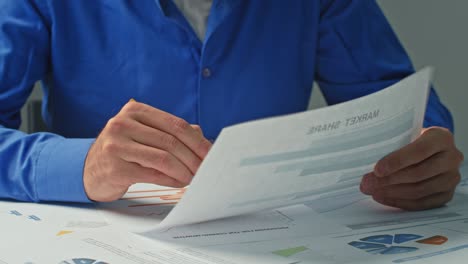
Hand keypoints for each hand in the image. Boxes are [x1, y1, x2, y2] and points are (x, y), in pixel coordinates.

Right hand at [83, 101, 211, 201]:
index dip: (197, 140)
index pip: (175, 124)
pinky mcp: (115, 167)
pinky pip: (153, 174)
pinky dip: (171, 180)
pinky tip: (179, 182)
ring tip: (194, 177)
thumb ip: (170, 132)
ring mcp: (117, 145)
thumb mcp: (143, 134)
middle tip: (206, 169)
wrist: (88, 170)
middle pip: (171, 141)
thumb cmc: (123, 150)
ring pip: (164, 158)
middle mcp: (123, 123)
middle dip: (194, 158)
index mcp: (135, 110)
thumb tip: (203, 139)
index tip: (211, 153)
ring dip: (184, 170)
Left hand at [360, 127, 463, 210]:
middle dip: (388, 181)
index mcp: (441, 137)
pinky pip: (423, 203)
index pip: (419, 151)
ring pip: (420, 190)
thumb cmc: (410, 140)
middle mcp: (452, 157)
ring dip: (392, 193)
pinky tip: (384, 198)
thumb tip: (362, 161)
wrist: (427, 150)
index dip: (396, 161)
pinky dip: (401, 202)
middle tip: (367, 184)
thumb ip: (390, 144)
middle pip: (418, 173)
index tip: (377, 170)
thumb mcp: (403, 134)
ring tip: (372, 191)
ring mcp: (451, 177)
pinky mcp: (447, 194)